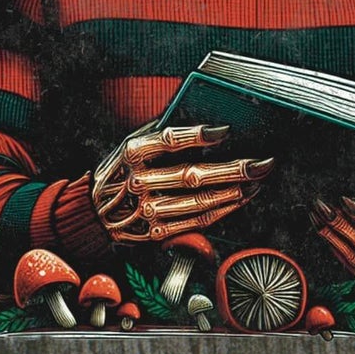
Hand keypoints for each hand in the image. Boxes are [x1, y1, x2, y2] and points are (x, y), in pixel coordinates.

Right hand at [91, 120, 273, 243]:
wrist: (94, 214)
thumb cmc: (120, 170)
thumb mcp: (131, 143)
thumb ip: (160, 132)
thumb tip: (202, 121)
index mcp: (132, 153)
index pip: (169, 140)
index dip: (199, 136)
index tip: (225, 131)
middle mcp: (138, 182)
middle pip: (192, 175)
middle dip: (232, 169)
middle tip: (260, 163)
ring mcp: (147, 210)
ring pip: (199, 201)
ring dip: (234, 191)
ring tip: (256, 181)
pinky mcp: (157, 232)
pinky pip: (197, 222)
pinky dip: (223, 210)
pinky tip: (239, 198)